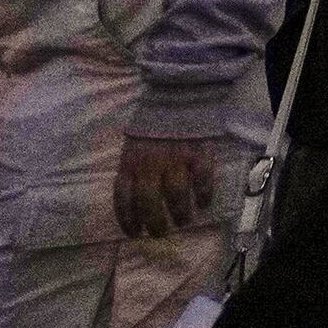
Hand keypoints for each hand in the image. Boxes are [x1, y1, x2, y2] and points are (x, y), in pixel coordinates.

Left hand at [117, 131, 234, 237]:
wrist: (177, 94)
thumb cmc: (152, 123)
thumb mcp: (132, 144)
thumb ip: (131, 168)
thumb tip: (131, 199)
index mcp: (130, 163)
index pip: (123, 199)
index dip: (128, 220)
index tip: (134, 233)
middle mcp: (150, 165)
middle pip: (149, 203)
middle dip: (154, 224)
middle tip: (160, 233)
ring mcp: (175, 159)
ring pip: (175, 195)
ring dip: (180, 213)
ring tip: (184, 221)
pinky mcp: (198, 153)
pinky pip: (202, 179)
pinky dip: (204, 194)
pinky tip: (204, 203)